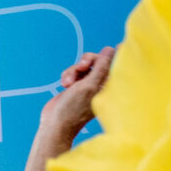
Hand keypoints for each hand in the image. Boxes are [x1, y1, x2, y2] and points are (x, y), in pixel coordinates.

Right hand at [22, 47, 115, 170]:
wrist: (55, 123)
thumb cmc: (74, 109)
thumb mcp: (89, 85)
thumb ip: (101, 67)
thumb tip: (111, 49)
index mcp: (109, 86)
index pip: (115, 64)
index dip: (112, 55)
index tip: (116, 47)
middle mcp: (100, 84)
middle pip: (97, 60)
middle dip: (86, 62)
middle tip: (82, 66)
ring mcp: (88, 84)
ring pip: (83, 65)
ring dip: (73, 70)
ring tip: (67, 83)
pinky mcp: (76, 85)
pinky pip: (74, 71)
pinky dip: (68, 75)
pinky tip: (64, 84)